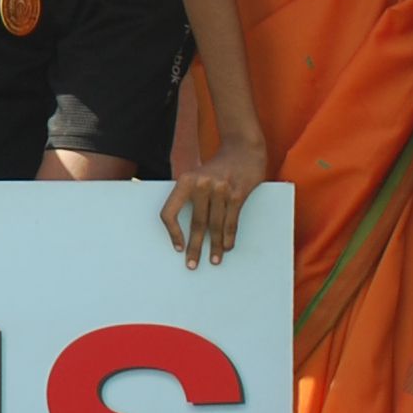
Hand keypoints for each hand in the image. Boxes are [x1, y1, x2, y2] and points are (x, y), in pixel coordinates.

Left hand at [161, 129, 265, 266]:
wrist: (243, 148)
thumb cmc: (216, 166)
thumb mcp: (196, 175)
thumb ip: (189, 195)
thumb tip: (183, 226)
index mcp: (185, 181)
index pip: (169, 211)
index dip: (172, 231)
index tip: (177, 246)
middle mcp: (201, 184)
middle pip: (196, 223)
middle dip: (194, 247)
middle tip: (192, 264)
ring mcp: (221, 189)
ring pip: (215, 225)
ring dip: (214, 246)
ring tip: (213, 260)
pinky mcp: (238, 193)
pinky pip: (232, 220)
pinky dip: (229, 236)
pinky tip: (226, 247)